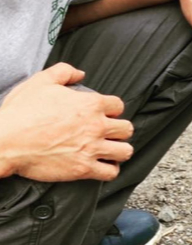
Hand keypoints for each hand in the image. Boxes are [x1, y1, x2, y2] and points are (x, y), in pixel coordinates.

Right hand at [0, 63, 133, 181]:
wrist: (6, 141)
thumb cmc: (21, 112)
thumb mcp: (41, 81)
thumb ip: (64, 72)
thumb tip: (80, 74)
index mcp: (90, 104)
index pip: (118, 106)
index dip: (112, 110)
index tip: (105, 114)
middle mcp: (96, 126)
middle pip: (126, 129)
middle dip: (119, 130)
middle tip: (109, 133)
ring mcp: (92, 149)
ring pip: (125, 151)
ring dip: (119, 150)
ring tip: (110, 150)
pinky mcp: (84, 168)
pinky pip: (111, 172)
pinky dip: (110, 170)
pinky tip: (103, 166)